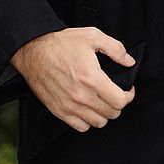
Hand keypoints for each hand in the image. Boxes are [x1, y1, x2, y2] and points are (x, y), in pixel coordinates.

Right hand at [10, 27, 135, 131]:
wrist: (33, 50)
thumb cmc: (62, 42)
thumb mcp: (93, 36)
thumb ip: (116, 49)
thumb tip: (129, 62)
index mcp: (92, 78)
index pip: (120, 101)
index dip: (128, 96)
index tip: (127, 90)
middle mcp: (81, 96)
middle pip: (111, 114)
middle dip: (117, 104)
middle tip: (115, 94)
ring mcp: (68, 105)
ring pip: (98, 122)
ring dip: (104, 113)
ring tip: (102, 101)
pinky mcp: (58, 110)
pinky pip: (80, 127)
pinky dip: (88, 120)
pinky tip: (88, 107)